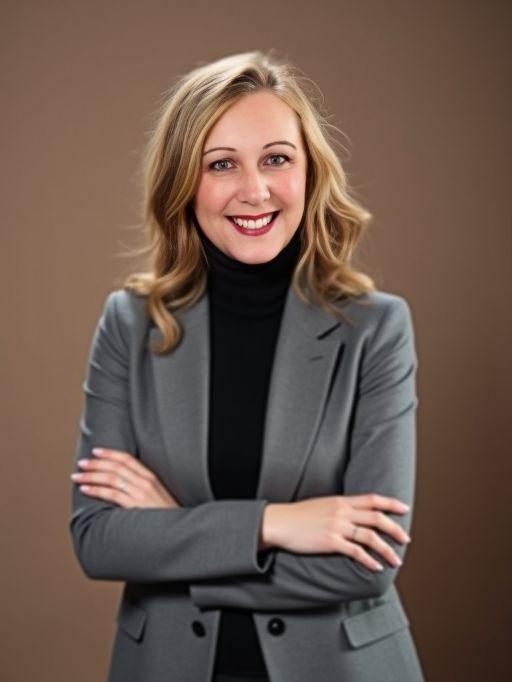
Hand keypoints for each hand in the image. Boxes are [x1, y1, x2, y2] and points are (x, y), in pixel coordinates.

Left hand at [70, 448, 180, 508]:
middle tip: (81, 463)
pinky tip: (86, 489)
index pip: (127, 459)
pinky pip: (111, 494)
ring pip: (111, 478)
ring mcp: (140, 493)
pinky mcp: (135, 505)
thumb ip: (142, 486)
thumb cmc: (166, 515)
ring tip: (77, 476)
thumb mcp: (158, 495)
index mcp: (151, 477)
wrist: (177, 529)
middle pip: (116, 467)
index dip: (110, 453)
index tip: (96, 451)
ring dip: (91, 475)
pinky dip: (96, 489)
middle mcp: (145, 482)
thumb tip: (122, 482)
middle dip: (96, 463)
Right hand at [260, 494, 410, 571]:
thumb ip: (340, 508)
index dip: (391, 503)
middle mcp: (342, 511)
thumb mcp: (322, 504)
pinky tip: (376, 567)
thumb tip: (355, 514)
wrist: (280, 522)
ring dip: (387, 549)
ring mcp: (337, 526)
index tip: (404, 508)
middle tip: (406, 539)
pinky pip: (356, 552)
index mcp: (341, 500)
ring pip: (370, 536)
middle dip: (395, 529)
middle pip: (376, 518)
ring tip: (396, 560)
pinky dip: (369, 560)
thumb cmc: (298, 515)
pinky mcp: (330, 542)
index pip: (373, 499)